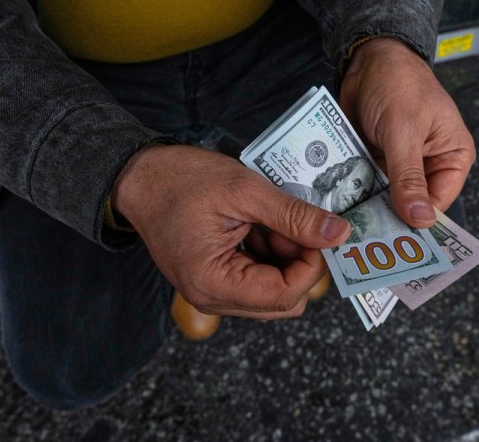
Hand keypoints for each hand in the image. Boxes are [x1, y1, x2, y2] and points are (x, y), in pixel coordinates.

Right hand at [110, 145, 350, 318]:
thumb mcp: (245, 191)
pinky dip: (269, 253)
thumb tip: (339, 233)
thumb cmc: (181, 180)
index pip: (285, 296)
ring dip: (283, 256)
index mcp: (214, 284)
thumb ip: (295, 216)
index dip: (310, 264)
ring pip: (274, 291)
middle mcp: (212, 298)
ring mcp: (212, 292)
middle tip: (289, 223)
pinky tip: (257, 223)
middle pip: (283, 301)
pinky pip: (258, 279)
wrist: (139, 177)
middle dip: (298, 262)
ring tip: (265, 218)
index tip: (314, 231)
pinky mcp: (216, 280)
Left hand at [340, 37, 475, 227]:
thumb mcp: (404, 130)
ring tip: (348, 230)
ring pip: (386, 199)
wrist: (367, 58)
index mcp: (452, 157)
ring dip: (368, 210)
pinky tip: (339, 211)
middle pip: (412, 206)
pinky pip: (366, 186)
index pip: (438, 203)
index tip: (393, 242)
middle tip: (366, 243)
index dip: (417, 223)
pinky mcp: (375, 162)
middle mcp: (429, 166)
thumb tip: (421, 219)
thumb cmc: (398, 84)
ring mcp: (399, 167)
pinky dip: (355, 195)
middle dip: (390, 220)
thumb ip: (409, 176)